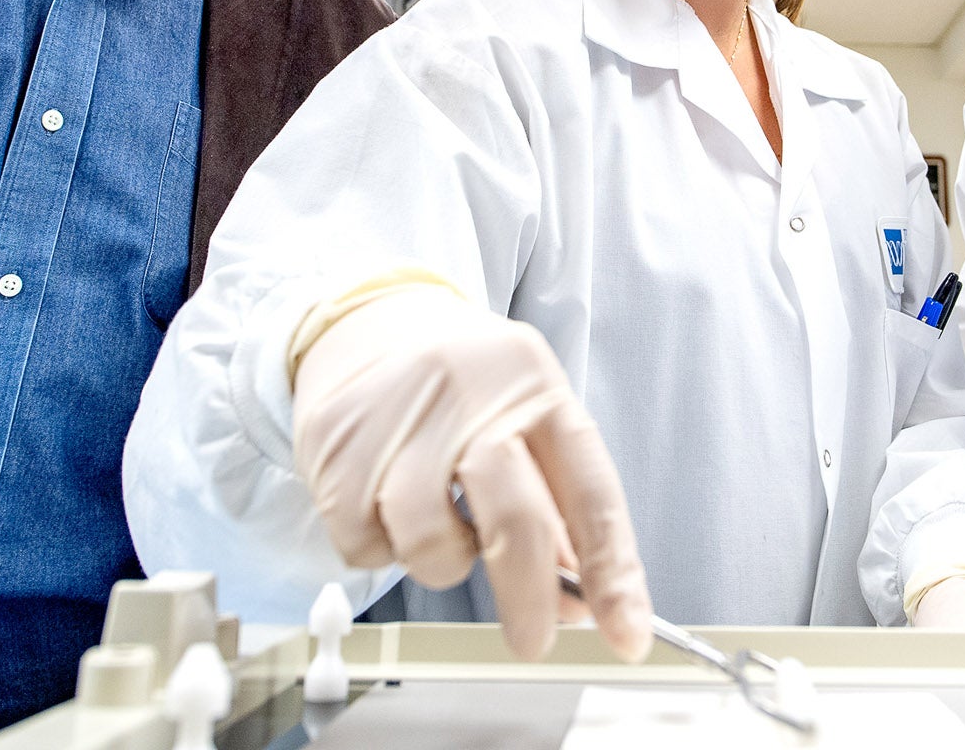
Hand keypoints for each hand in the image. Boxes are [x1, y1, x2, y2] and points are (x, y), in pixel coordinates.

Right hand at [292, 285, 652, 662]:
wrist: (366, 322)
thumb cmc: (463, 384)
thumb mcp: (524, 414)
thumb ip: (556, 503)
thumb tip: (576, 602)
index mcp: (534, 386)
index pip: (589, 490)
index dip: (613, 571)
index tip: (626, 634)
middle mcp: (471, 395)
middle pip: (514, 520)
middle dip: (529, 598)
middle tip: (534, 641)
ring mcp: (399, 419)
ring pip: (432, 545)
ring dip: (441, 562)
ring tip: (438, 521)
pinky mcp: (338, 445)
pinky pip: (365, 545)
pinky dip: (380, 547)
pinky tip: (386, 501)